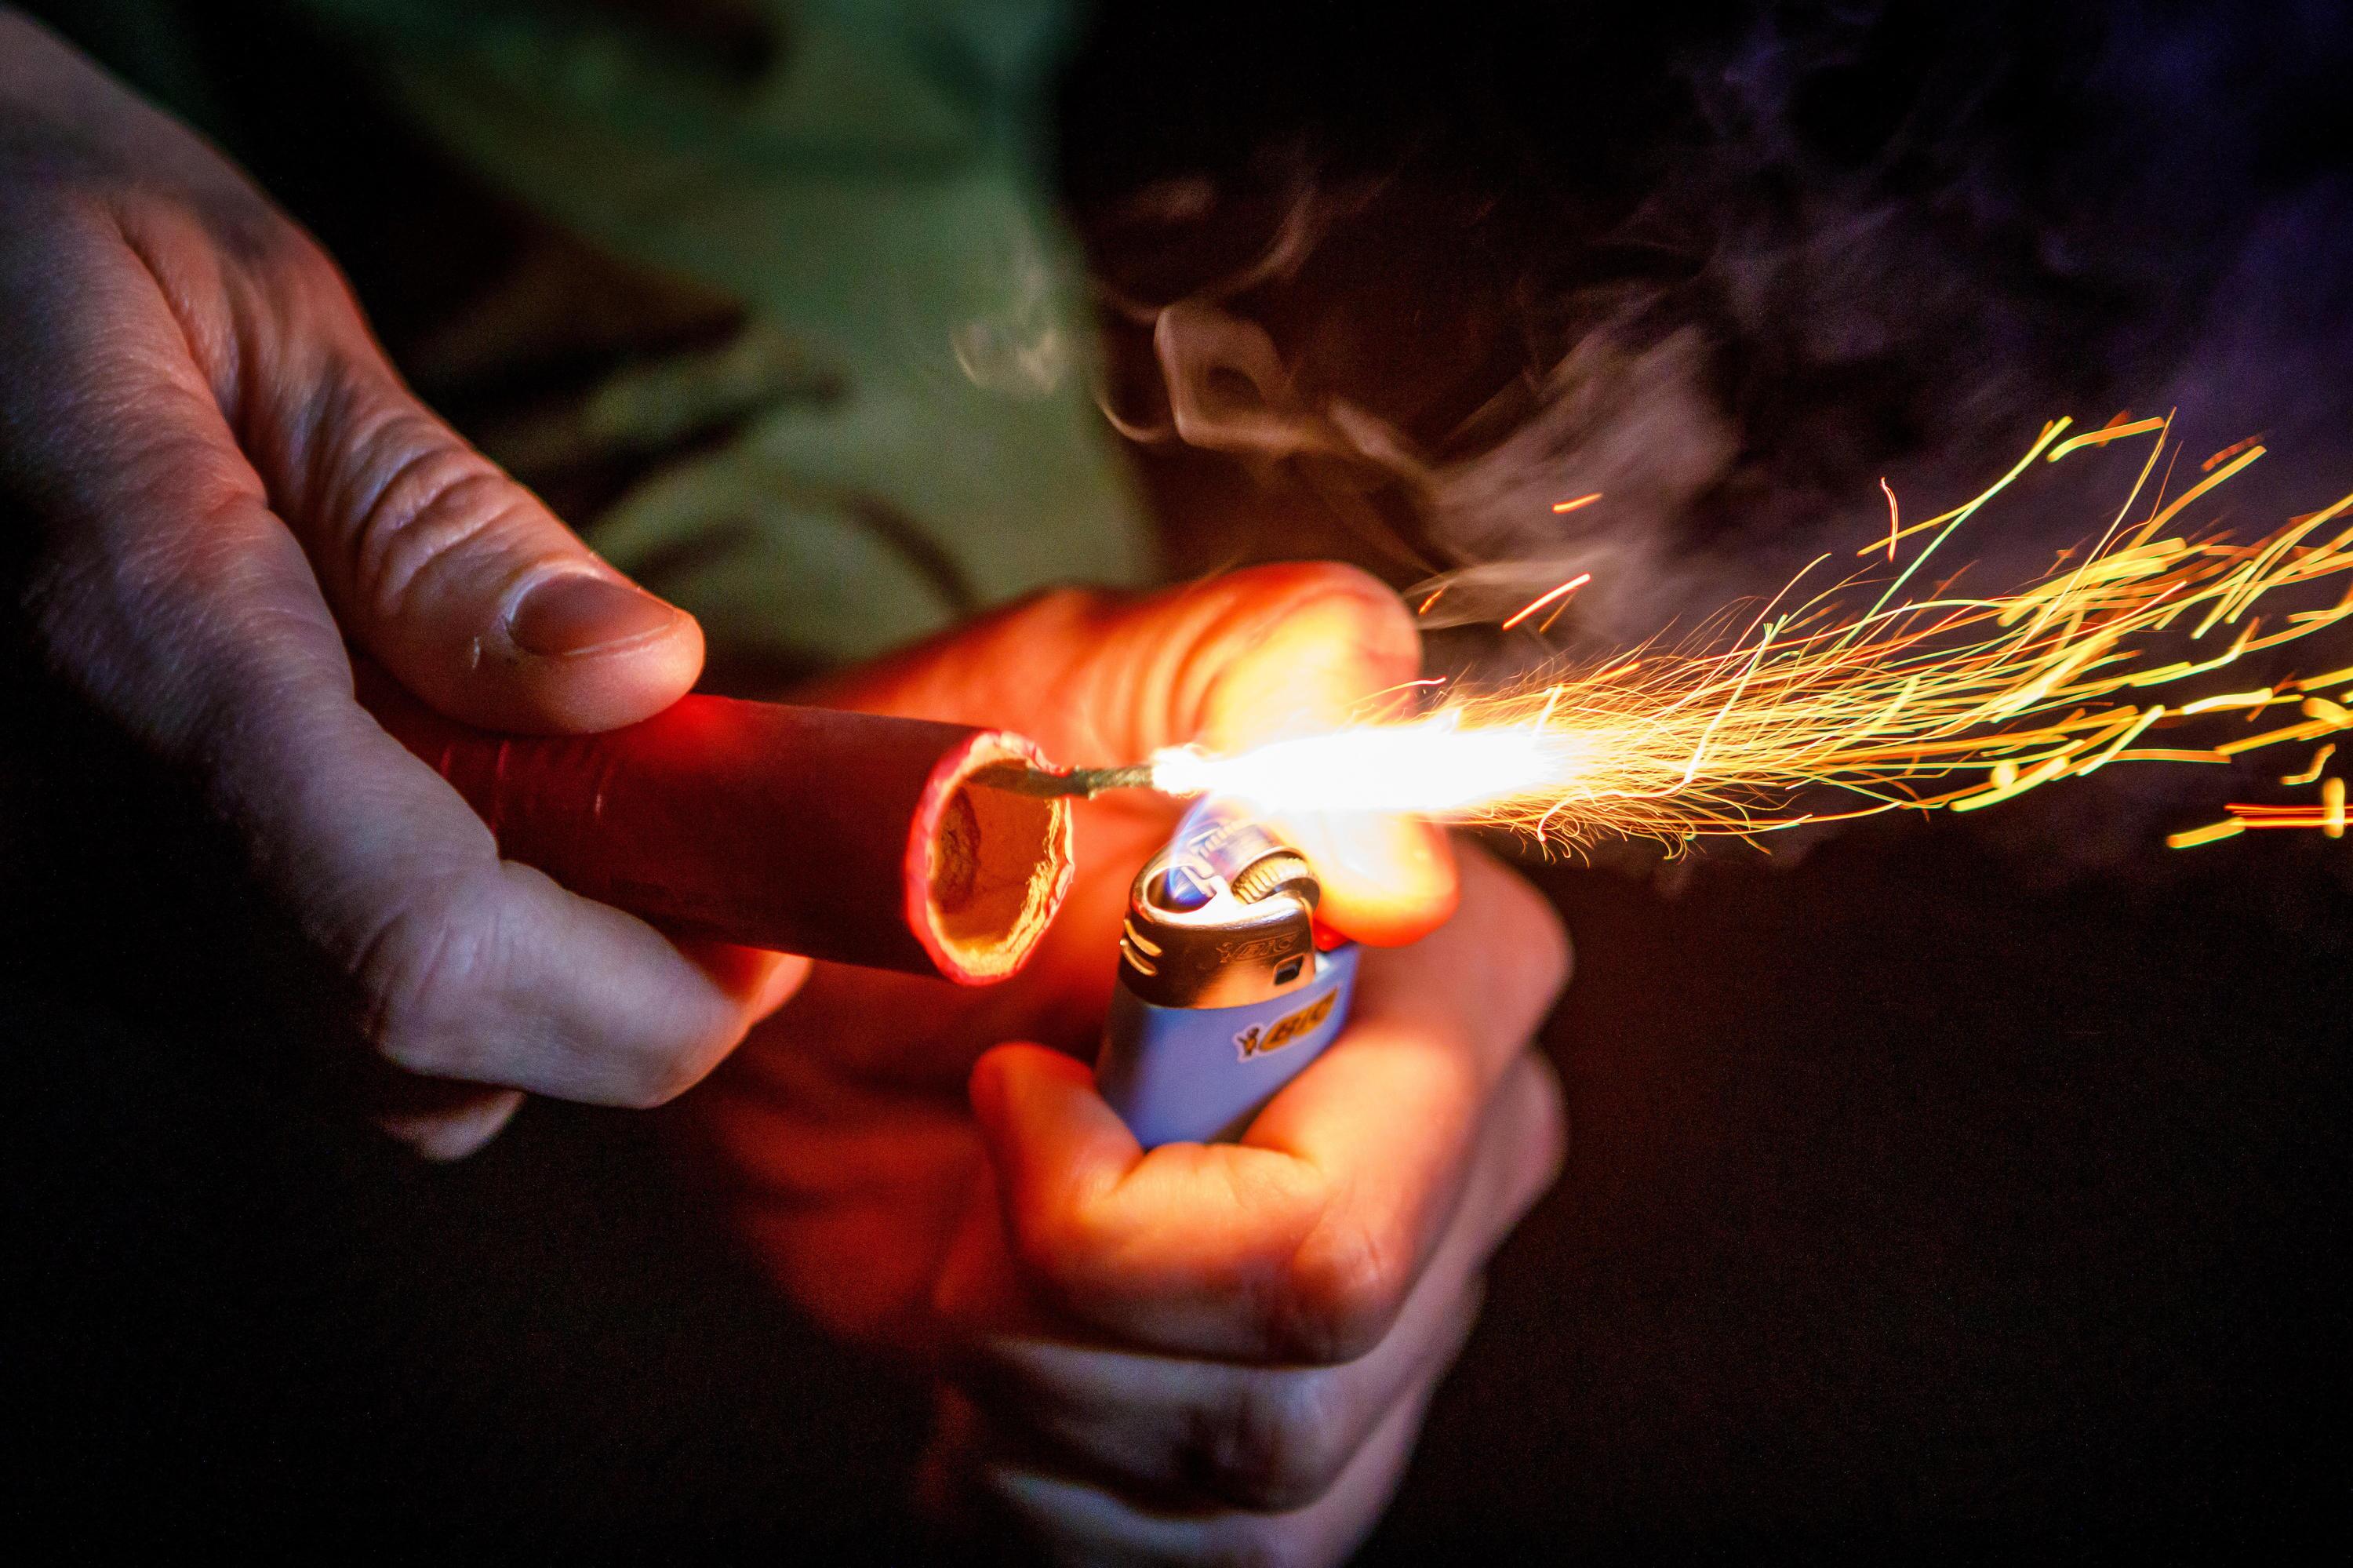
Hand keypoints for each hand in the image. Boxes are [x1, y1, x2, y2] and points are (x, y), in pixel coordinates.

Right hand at [0, 13, 802, 1155]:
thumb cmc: (24, 238)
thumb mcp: (244, 316)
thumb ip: (434, 524)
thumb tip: (646, 679)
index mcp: (139, 653)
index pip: (433, 955)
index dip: (645, 993)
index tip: (773, 922)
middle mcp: (58, 837)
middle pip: (413, 1061)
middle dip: (616, 992)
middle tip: (707, 841)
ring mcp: (30, 897)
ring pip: (352, 1067)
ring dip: (525, 976)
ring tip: (571, 793)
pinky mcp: (29, 906)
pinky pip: (269, 1014)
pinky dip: (411, 951)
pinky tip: (436, 799)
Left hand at [691, 564, 1569, 1563]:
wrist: (845, 991)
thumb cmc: (949, 822)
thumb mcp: (1062, 690)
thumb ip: (1260, 674)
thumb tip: (1403, 863)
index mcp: (1452, 981)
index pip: (1343, 1219)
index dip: (1126, 1212)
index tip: (1003, 1091)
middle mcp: (1469, 1159)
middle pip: (1295, 1369)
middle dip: (1054, 1310)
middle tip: (965, 1187)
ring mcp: (1405, 1322)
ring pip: (1248, 1482)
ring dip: (1037, 1394)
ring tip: (975, 1263)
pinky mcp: (1312, 1447)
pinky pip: (1203, 1562)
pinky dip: (1051, 1489)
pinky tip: (1008, 1374)